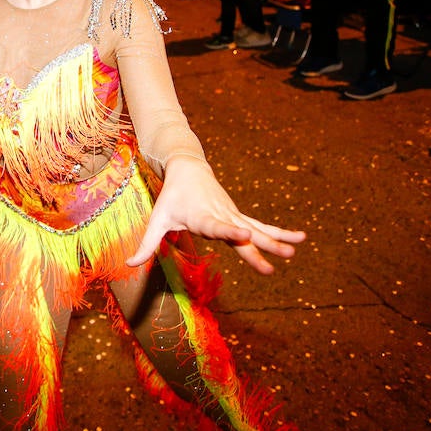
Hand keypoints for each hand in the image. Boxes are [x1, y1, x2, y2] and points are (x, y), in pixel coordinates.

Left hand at [127, 156, 303, 274]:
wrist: (187, 168)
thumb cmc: (171, 197)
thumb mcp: (158, 219)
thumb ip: (146, 244)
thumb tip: (130, 263)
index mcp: (201, 217)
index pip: (217, 226)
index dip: (231, 231)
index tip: (245, 233)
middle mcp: (221, 216)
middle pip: (241, 233)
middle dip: (260, 245)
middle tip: (279, 258)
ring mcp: (233, 215)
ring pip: (257, 229)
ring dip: (276, 239)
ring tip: (295, 252)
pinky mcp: (239, 215)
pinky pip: (262, 225)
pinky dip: (280, 232)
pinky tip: (300, 239)